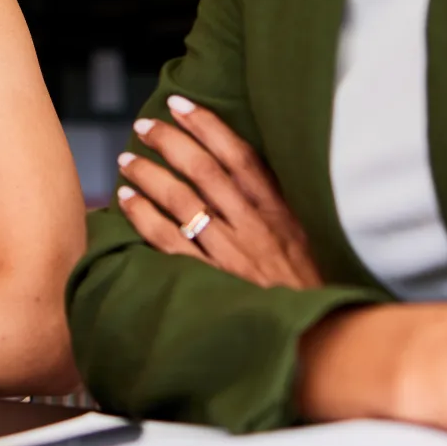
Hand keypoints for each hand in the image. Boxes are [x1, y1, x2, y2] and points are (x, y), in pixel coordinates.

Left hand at [116, 95, 321, 289]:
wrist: (320, 341)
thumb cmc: (308, 289)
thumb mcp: (305, 240)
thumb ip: (277, 208)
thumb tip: (242, 171)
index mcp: (279, 212)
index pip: (239, 155)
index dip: (207, 125)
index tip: (180, 104)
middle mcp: (252, 226)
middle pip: (203, 170)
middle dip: (170, 142)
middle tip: (144, 126)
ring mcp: (229, 253)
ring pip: (180, 200)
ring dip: (149, 174)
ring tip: (126, 160)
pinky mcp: (210, 279)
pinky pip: (168, 241)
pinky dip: (143, 216)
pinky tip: (126, 200)